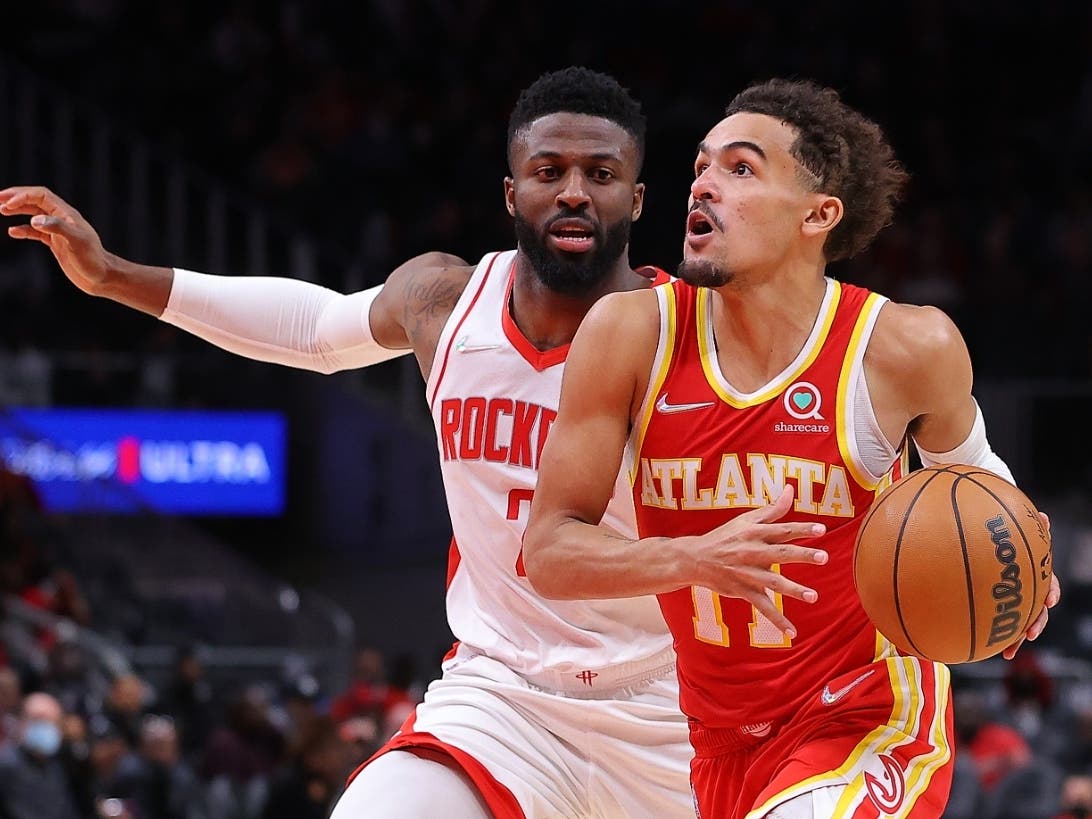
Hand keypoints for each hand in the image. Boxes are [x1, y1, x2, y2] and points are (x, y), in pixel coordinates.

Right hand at [0, 186, 109, 294]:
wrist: (102, 277)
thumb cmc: (93, 259)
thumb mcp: (77, 242)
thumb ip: (57, 228)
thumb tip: (35, 219)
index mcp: (67, 214)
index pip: (41, 196)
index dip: (23, 196)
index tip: (7, 205)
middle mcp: (62, 219)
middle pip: (35, 201)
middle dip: (16, 198)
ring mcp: (58, 231)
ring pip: (34, 214)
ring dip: (17, 210)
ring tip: (1, 210)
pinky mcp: (56, 244)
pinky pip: (36, 232)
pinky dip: (23, 229)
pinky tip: (12, 232)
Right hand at [692, 485, 827, 638]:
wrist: (695, 559)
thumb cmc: (725, 536)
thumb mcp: (746, 519)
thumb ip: (773, 508)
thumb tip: (792, 489)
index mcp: (754, 533)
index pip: (781, 529)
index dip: (801, 529)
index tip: (821, 529)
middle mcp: (751, 552)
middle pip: (779, 553)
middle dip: (801, 555)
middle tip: (823, 557)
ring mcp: (747, 573)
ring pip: (772, 582)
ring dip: (792, 589)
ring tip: (813, 596)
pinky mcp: (743, 591)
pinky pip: (762, 607)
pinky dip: (777, 620)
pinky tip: (792, 632)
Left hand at [1003, 512, 1060, 659]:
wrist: (997, 548)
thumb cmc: (1009, 539)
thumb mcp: (1020, 533)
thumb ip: (1030, 526)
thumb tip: (1043, 515)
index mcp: (1039, 576)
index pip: (1051, 586)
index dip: (1052, 594)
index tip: (1050, 601)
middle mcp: (1032, 592)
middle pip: (1039, 611)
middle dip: (1036, 623)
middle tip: (1030, 633)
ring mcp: (1019, 603)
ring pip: (1023, 623)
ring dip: (1018, 638)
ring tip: (1010, 652)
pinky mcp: (1004, 611)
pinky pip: (1003, 626)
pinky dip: (1000, 639)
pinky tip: (993, 652)